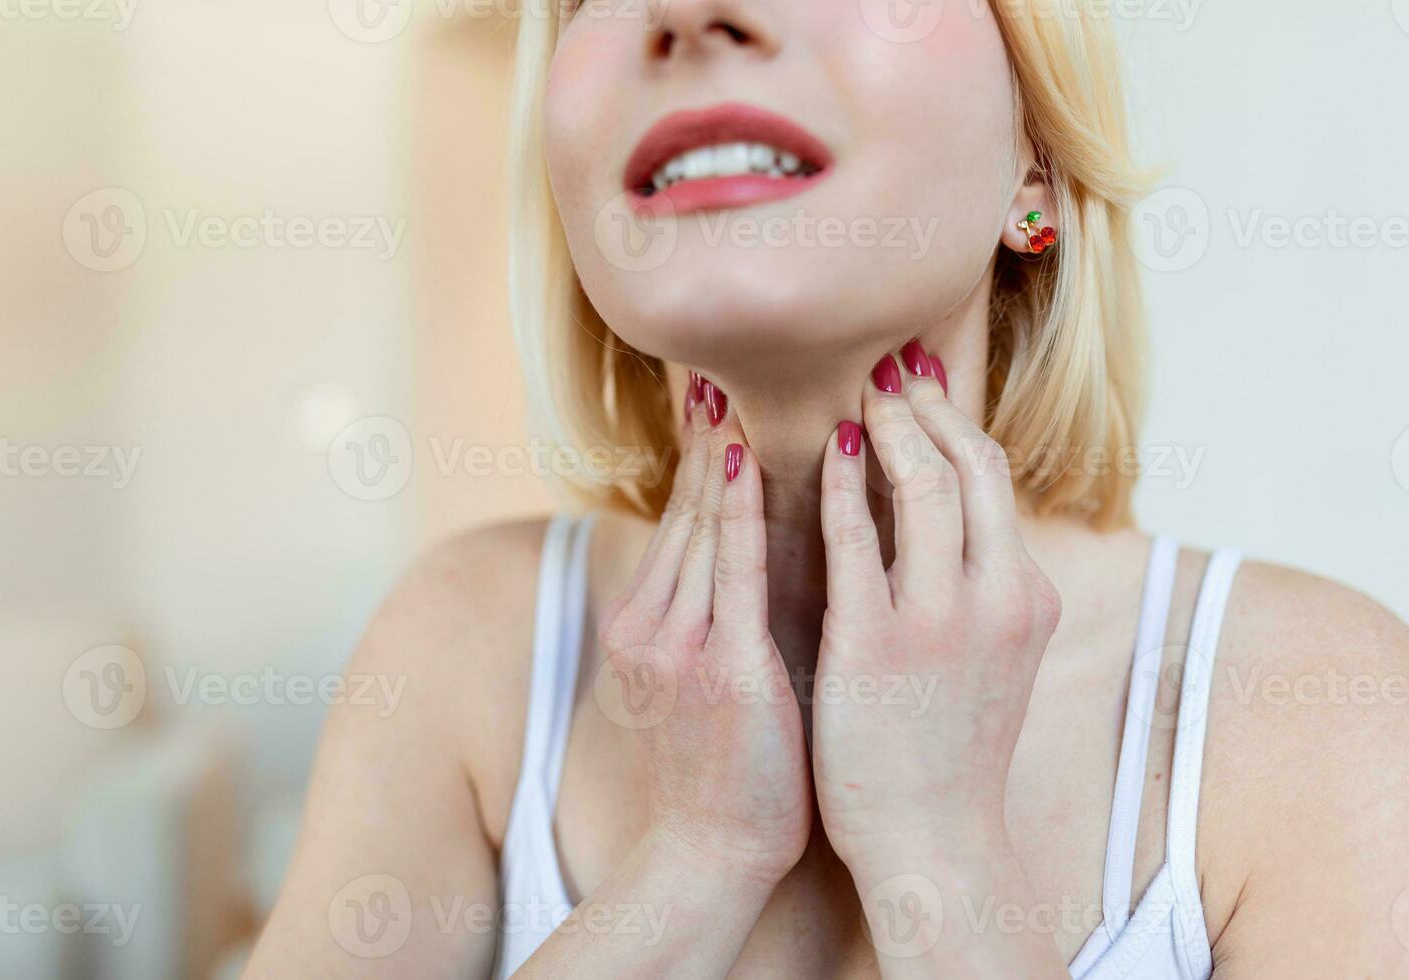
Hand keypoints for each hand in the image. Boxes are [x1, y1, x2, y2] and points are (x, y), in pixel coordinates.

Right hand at [596, 376, 812, 886]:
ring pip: (701, 527)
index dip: (699, 464)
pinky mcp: (713, 665)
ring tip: (735, 394)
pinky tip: (745, 459)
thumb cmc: (733, 766)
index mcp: (648, 626)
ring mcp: (673, 643)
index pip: (682, 527)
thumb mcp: (715, 677)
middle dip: (704, 444)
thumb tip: (760, 556)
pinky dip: (735, 508)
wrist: (713, 850)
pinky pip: (728, 569)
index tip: (716, 407)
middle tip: (719, 376)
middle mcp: (649, 624)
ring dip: (720, 457)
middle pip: (684, 514)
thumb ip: (725, 613)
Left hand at [811, 342, 1062, 870]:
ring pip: (925, 486)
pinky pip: (856, 538)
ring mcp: (940, 620)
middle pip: (971, 465)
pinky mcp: (876, 643)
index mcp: (1025, 596)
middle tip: (891, 365)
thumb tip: (951, 513)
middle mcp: (998, 598)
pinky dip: (845, 484)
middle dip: (929, 405)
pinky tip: (829, 453)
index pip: (996, 479)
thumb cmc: (949, 745)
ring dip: (890, 427)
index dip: (958, 419)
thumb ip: (979, 582)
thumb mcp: (993, 654)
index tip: (922, 382)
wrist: (932, 840)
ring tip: (860, 394)